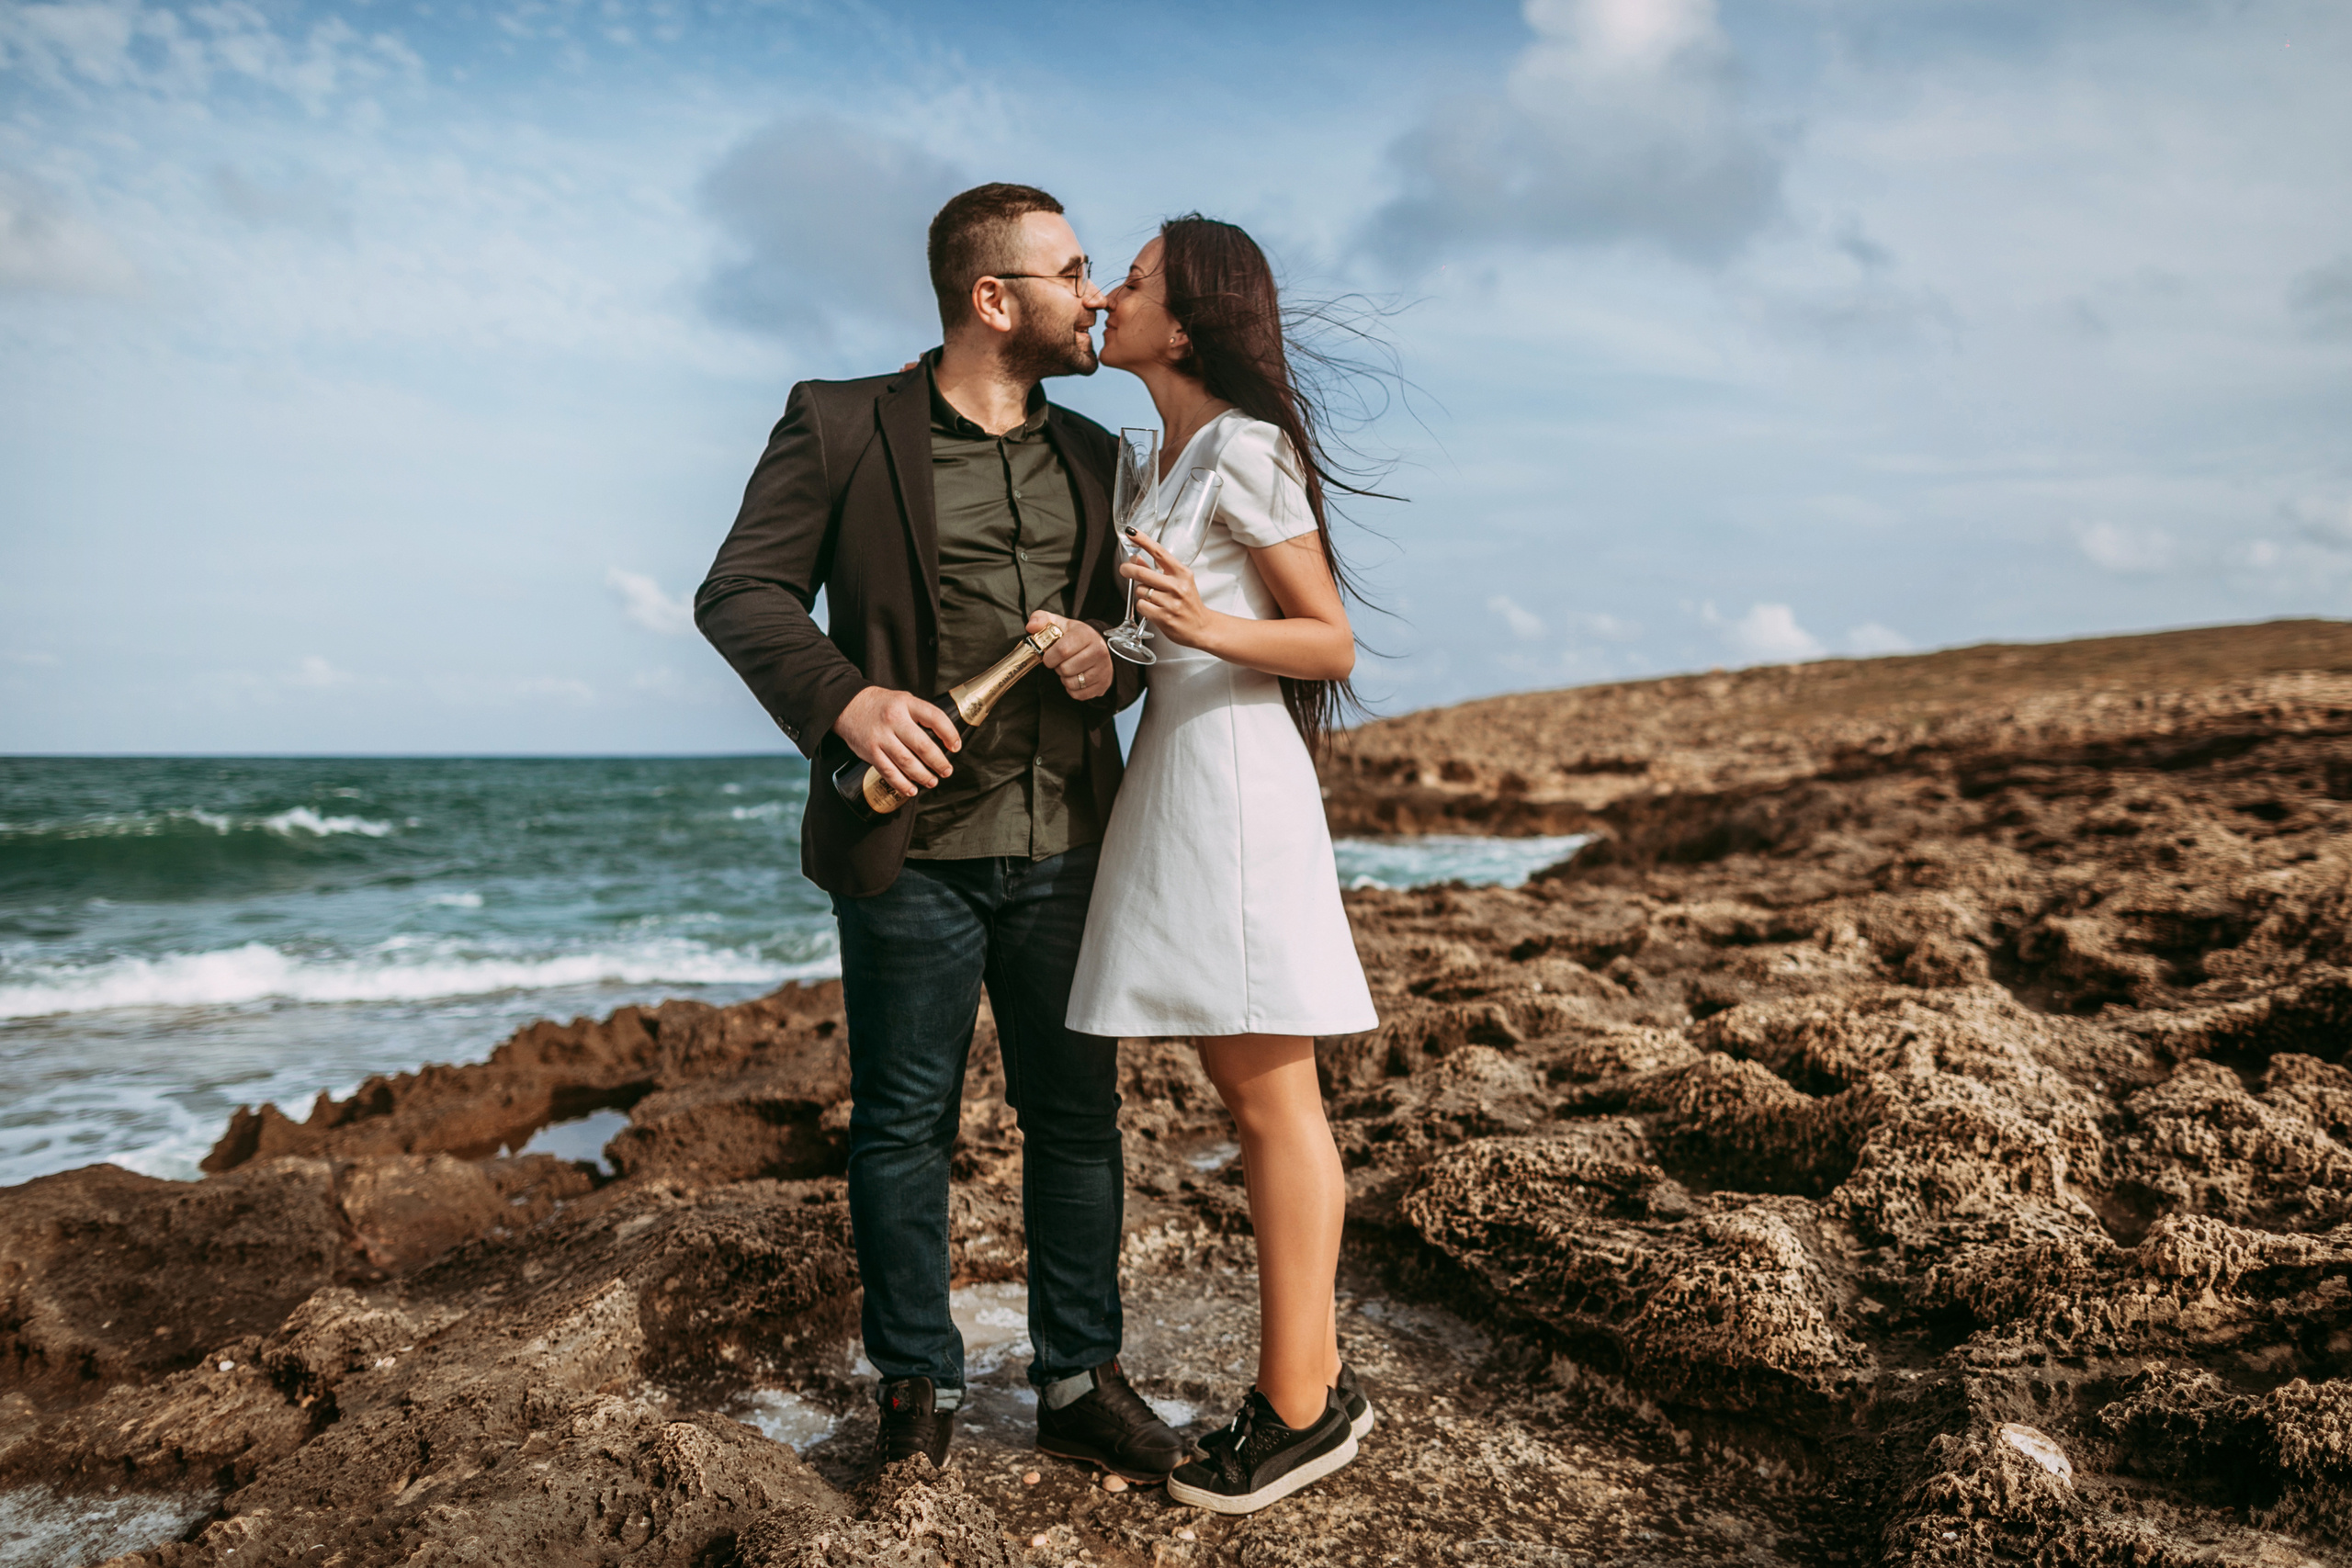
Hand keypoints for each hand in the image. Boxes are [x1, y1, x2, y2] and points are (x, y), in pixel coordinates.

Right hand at [833, 685, 959, 799]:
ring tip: (932, 781)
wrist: (847, 705)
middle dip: (938, 762)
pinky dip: (901, 783)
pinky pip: (888, 771)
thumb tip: (944, 738)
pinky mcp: (869, 751)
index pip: (935, 718)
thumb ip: (920, 715)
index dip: (949, 734)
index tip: (956, 746)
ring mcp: (880, 737)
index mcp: (906, 704)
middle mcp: (894, 719)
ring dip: (923, 775)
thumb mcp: (903, 699)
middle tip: (947, 771)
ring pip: (906, 762)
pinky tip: (911, 789)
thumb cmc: (881, 705)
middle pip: (922, 745)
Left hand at [1029, 610, 1110, 698]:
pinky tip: (1076, 677)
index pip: (1062, 650)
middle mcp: (1099, 652)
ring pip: (1072, 683)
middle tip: (1062, 661)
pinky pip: (1078, 694)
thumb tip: (1030, 627)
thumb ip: (1041, 619)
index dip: (1050, 657)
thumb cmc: (1075, 636)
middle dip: (1057, 667)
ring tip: (1069, 668)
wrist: (1100, 647)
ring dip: (1065, 678)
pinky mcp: (1103, 685)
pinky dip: (1073, 689)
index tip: (1048, 656)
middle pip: (1065, 669)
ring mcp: (1103, 669)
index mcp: (1086, 634)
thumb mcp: (1059, 624)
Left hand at [1120, 531, 1215, 650]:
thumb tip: (1136, 559)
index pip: (1159, 552)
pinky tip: (1153, 610)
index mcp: (1182, 573)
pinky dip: (1143, 607)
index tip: (1131, 532)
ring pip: (1141, 591)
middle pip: (1143, 573)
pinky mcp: (1164, 618)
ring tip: (1153, 599)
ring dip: (1141, 594)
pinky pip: (1142, 607)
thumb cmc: (1188, 603)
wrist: (1201, 628)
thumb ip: (1157, 570)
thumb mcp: (1178, 582)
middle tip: (1124, 569)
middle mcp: (1178, 586)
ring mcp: (1171, 603)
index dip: (1143, 541)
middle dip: (1129, 570)